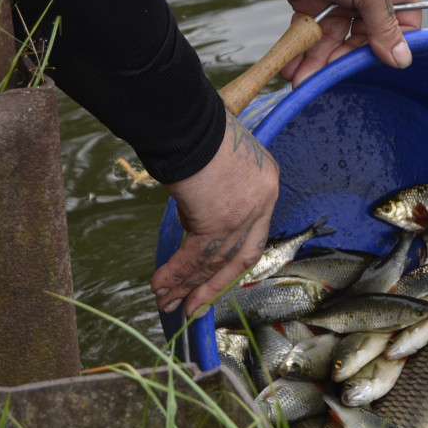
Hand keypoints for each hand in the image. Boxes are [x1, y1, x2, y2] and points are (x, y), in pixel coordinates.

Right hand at [150, 112, 278, 318]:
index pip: (253, 234)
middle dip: (213, 285)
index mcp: (267, 183)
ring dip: (186, 285)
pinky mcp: (218, 220)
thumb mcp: (221, 161)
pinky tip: (161, 287)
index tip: (213, 278)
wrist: (190, 120)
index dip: (231, 262)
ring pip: (213, 261)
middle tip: (193, 307)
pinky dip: (175, 273)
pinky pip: (194, 257)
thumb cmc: (199, 131)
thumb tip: (195, 217)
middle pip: (239, 257)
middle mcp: (262, 201)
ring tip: (167, 302)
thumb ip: (216, 192)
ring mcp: (243, 213)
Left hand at [258, 0, 421, 85]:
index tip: (377, 64)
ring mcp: (339, 4)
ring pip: (335, 44)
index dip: (392, 47)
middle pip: (365, 42)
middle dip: (346, 61)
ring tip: (302, 81)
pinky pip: (311, 38)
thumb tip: (402, 59)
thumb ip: (385, 25)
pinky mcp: (313, 9)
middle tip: (331, 77)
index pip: (404, 27)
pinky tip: (291, 68)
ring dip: (319, 64)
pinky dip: (301, 53)